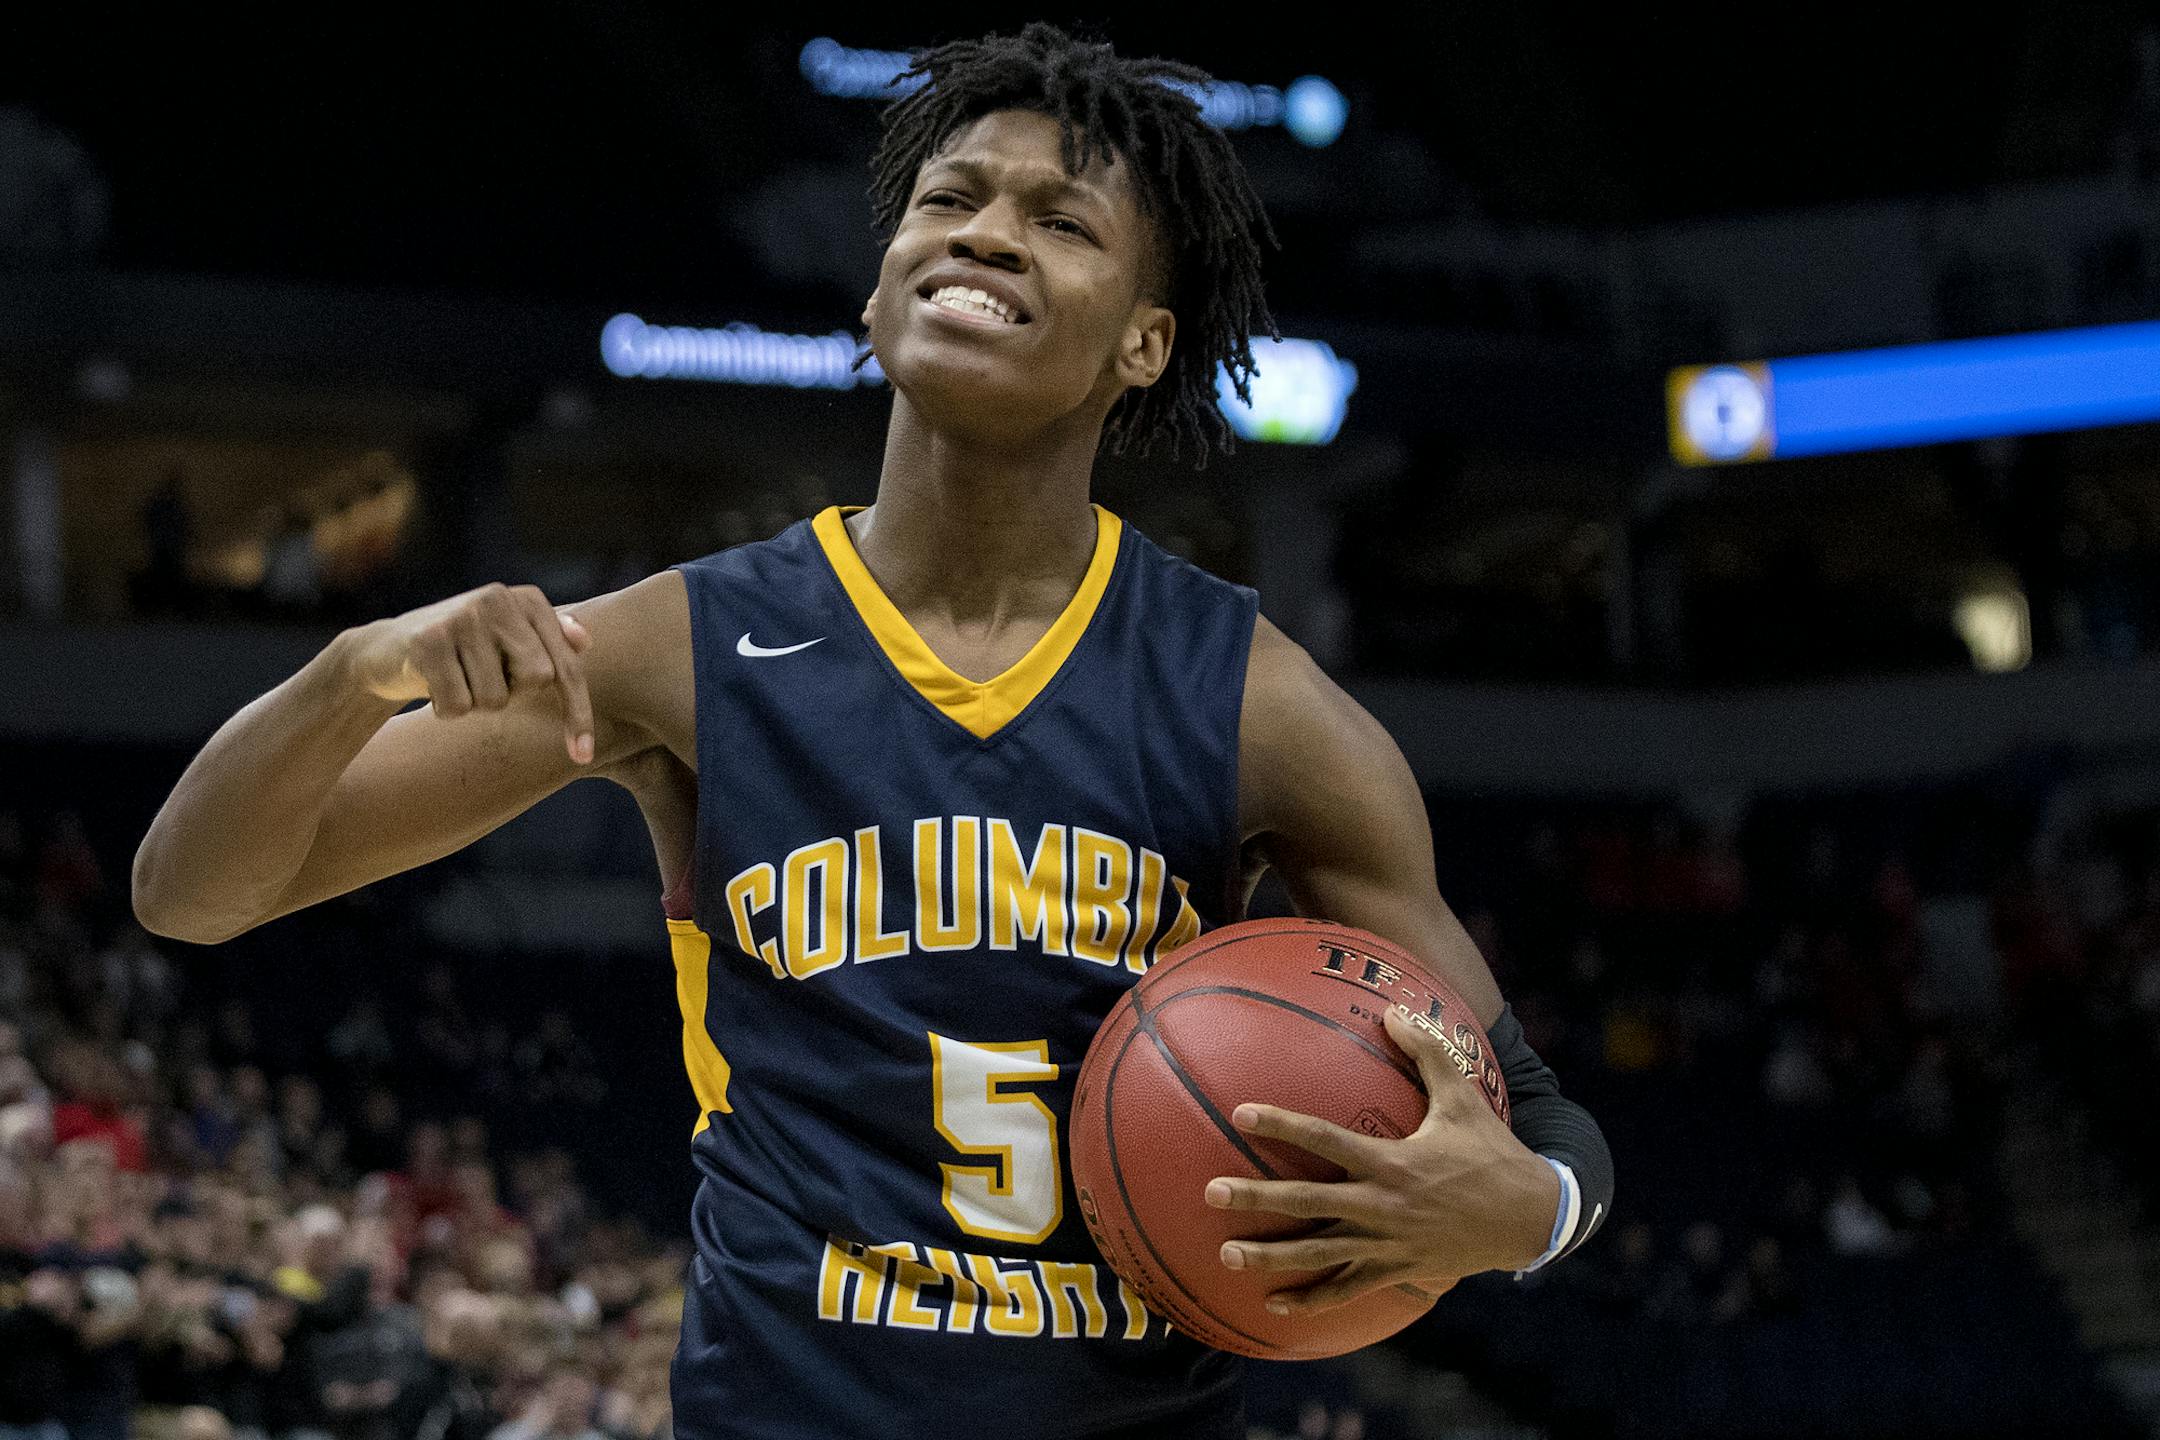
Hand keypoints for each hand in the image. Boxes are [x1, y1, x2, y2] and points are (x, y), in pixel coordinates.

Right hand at [342, 583, 593, 762]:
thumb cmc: (461, 653)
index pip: (566, 667)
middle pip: (537, 680)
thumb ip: (549, 642)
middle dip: (511, 695)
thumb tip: (584, 640)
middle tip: (481, 678)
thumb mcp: (507, 643)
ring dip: (475, 703)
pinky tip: (431, 687)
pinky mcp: (428, 642)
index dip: (577, 713)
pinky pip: (459, 706)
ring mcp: (462, 618)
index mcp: (527, 600)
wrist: (385, 651)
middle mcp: (497, 600)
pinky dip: (446, 710)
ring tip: (454, 678)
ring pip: (496, 699)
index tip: (583, 756)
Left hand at [1205, 1003, 1560, 1315]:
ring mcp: (1387, 1244)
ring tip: (1225, 1256)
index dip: (1282, 1125)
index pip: (1325, 1140)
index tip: (1241, 1113)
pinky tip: (1276, 1304)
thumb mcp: (1463, 1097)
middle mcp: (1382, 1206)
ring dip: (1270, 1258)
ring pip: (1318, 1256)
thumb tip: (1393, 1010)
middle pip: (1307, 1204)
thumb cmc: (1492, 1152)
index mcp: (1392, 1162)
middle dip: (1256, 1199)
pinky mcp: (1397, 1271)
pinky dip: (1312, 1300)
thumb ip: (1426, 1052)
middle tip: (1211, 1192)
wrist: (1530, 1217)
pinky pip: (1347, 1290)